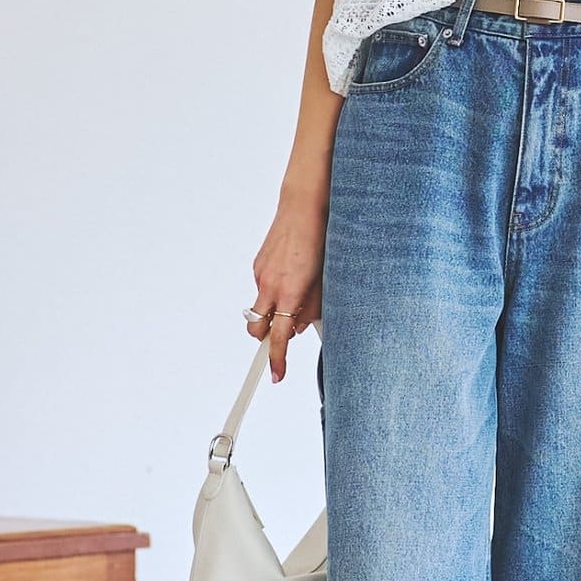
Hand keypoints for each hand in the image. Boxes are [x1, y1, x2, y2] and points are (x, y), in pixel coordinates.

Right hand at [246, 196, 325, 381]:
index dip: (277, 358)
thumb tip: (298, 328)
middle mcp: (270, 285)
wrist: (303, 206)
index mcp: (289, 291)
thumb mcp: (324, 280)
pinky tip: (292, 273)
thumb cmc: (320, 238)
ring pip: (261, 307)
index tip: (276, 374)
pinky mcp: (258, 264)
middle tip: (283, 334)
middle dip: (266, 337)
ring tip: (298, 290)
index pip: (279, 336)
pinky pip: (263, 288)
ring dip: (274, 309)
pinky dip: (274, 290)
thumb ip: (311, 308)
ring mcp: (261, 274)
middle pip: (256, 328)